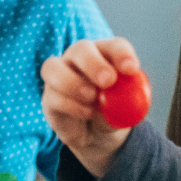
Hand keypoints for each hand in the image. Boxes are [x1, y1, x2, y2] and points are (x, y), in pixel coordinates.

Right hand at [40, 38, 143, 176]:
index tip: (131, 69)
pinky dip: (71, 105)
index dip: (121, 54)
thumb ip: (128, 101)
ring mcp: (60, 74)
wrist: (97, 134)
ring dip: (73, 82)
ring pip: (54, 67)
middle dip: (94, 64)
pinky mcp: (49, 96)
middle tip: (108, 81)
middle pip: (81, 49)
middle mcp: (79, 57)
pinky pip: (53, 95)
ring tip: (92, 97)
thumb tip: (127, 97)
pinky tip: (87, 114)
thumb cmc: (114, 112)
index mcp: (105, 53)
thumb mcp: (128, 109)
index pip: (114, 46)